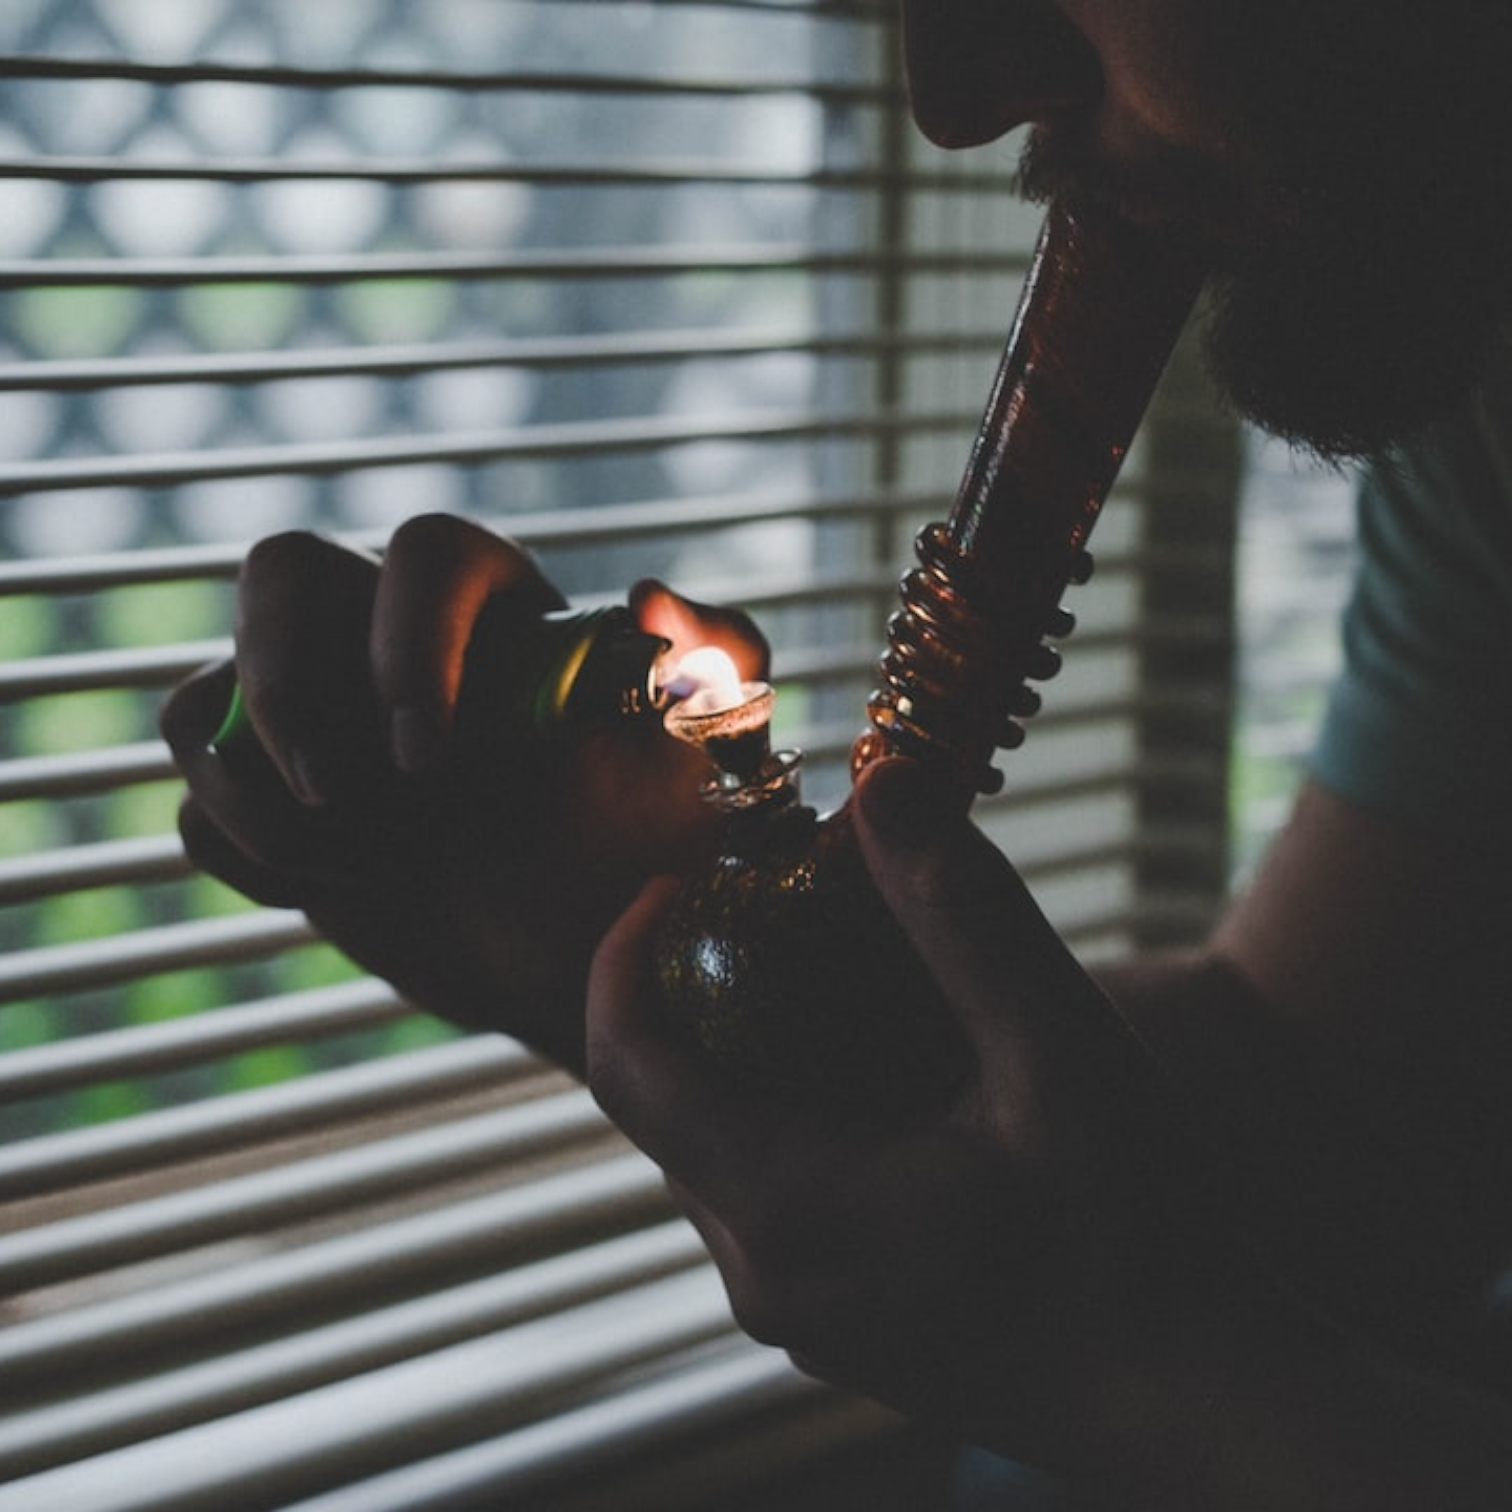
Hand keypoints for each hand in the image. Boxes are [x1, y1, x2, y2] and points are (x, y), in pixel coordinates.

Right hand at [160, 513, 766, 1070]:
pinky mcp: (271, 800)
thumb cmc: (652, 849)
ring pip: (207, 695)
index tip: (431, 757)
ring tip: (364, 867)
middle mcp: (392, 639)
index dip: (409, 635)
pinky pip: (195, 800)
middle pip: (280, 572)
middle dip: (291, 689)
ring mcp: (318, 717)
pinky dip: (244, 850)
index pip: (428, 552)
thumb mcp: (713, 756)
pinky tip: (332, 888)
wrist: (586, 956)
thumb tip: (646, 597)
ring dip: (257, 793)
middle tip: (349, 799)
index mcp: (499, 610)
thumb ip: (714, 660)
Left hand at [586, 756, 1280, 1474]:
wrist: (1216, 1411)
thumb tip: (880, 789)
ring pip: (723, 1154)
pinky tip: (892, 1076)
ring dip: (753, 1056)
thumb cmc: (1149, 1238)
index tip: (680, 880)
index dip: (627, 958)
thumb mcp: (1061, 1054)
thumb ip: (963, 917)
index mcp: (788, 1211)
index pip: (627, 1067)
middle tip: (782, 910)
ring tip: (841, 979)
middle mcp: (770, 1277)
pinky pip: (774, 1202)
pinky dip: (796, 1116)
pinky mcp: (850, 1330)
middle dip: (703, 993)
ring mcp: (807, 1316)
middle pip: (671, 1105)